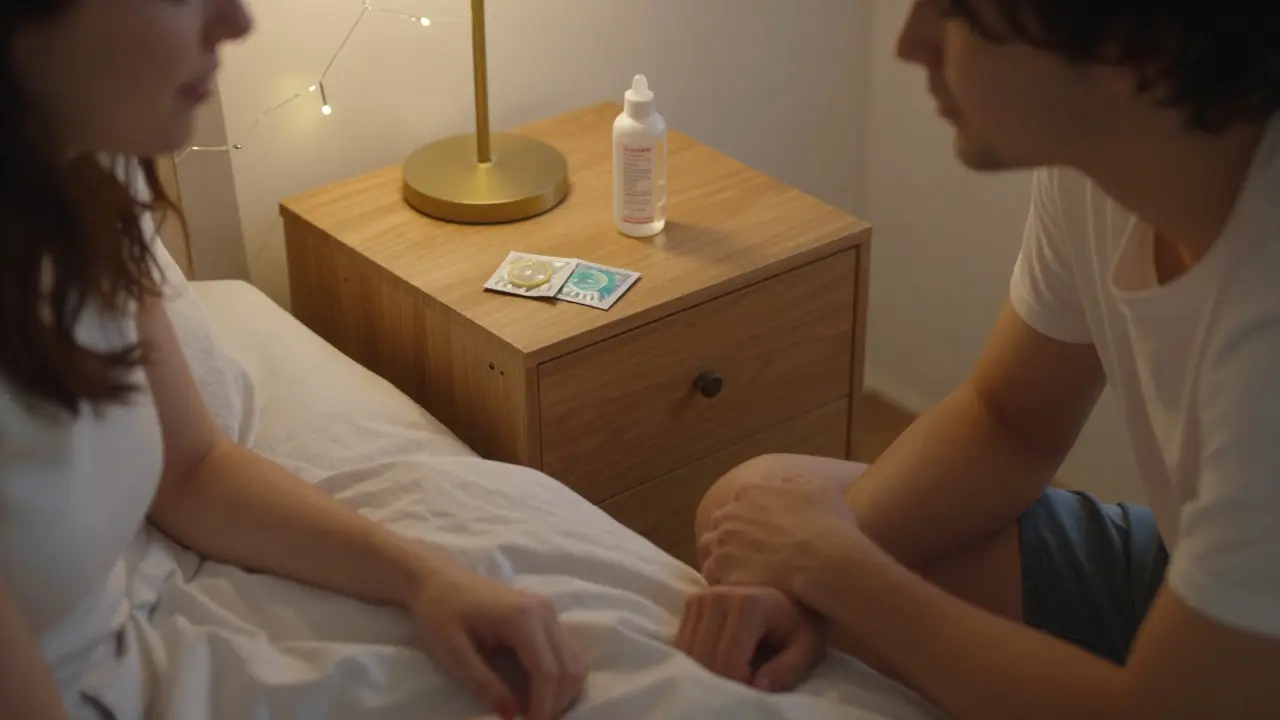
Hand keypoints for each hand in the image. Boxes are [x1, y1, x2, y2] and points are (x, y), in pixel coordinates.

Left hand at [409, 564, 586, 719]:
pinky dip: (562, 677)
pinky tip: (540, 692)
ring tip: (538, 711)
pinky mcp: (546, 615)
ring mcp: (548, 611)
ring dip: (564, 692)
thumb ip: (483, 684)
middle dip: (557, 703)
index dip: (544, 707)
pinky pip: (567, 651)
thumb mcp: (452, 653)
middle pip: (570, 668)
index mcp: (522, 618)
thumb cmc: (439, 613)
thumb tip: (512, 714)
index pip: (548, 672)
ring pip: (575, 660)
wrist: (438, 579)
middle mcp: (544, 612)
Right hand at [676, 585, 825, 691]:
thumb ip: (789, 669)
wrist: (790, 596)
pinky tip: (721, 660)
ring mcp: (701, 597)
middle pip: (704, 657)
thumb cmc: (801, 624)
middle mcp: (718, 596)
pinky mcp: (692, 601)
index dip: (739, 684)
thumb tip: (760, 687)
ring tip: (736, 670)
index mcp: (749, 604)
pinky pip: (683, 642)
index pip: (728, 661)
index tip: (756, 689)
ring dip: (708, 669)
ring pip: (689, 651)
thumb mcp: (808, 648)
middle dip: (721, 680)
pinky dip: (697, 659)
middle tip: (745, 684)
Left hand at [700, 474, 867, 592]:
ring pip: (712, 546)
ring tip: (741, 570)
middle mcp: (731, 512)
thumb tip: (783, 483)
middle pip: (722, 522)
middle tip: (751, 551)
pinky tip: (738, 585)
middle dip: (732, 533)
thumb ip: (794, 481)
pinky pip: (711, 573)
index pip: (740, 501)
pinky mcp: (723, 570)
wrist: (825, 562)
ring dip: (723, 554)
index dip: (750, 516)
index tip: (761, 530)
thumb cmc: (829, 524)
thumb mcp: (818, 488)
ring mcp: (724, 541)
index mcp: (751, 490)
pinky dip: (721, 578)